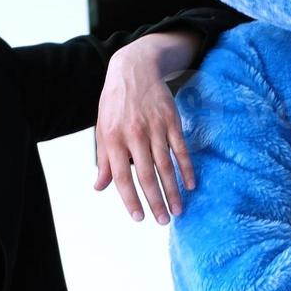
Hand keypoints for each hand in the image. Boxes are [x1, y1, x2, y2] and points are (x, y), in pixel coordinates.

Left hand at [95, 34, 196, 224]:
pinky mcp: (171, 121)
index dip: (131, 199)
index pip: (123, 176)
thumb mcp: (103, 129)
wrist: (133, 69)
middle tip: (163, 221)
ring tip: (178, 210)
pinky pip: (180, 149)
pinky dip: (186, 168)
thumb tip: (100, 187)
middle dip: (156, 201)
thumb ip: (104, 160)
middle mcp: (134, 134)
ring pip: (165, 166)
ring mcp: (155, 127)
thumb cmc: (115, 104)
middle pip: (147, 175)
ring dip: (173, 190)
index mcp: (113, 139)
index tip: (139, 218)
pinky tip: (190, 184)